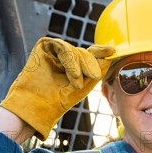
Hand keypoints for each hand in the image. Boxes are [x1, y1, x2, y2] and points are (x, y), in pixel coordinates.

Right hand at [0, 37, 114, 139]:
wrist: (39, 106)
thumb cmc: (60, 100)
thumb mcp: (86, 84)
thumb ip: (98, 68)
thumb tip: (112, 51)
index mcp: (75, 65)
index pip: (90, 54)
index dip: (101, 51)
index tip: (112, 51)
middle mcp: (65, 57)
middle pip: (86, 52)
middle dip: (91, 64)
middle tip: (94, 76)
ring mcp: (54, 51)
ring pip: (76, 50)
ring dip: (79, 67)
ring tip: (77, 83)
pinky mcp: (44, 46)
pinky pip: (63, 46)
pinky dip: (70, 60)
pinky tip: (72, 75)